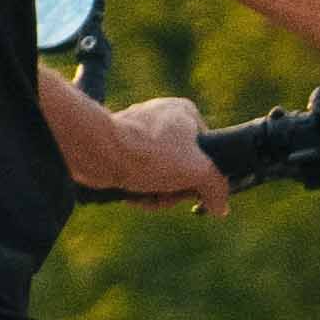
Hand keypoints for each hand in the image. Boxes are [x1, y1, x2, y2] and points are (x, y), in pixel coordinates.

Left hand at [59, 89, 223, 207]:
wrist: (98, 152)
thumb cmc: (150, 154)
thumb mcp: (197, 172)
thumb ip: (216, 189)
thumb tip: (221, 208)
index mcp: (185, 112)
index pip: (207, 152)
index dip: (202, 176)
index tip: (195, 188)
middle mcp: (161, 117)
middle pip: (182, 167)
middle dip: (175, 190)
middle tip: (167, 196)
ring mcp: (138, 132)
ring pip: (159, 175)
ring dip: (155, 194)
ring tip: (145, 195)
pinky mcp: (118, 148)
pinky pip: (138, 175)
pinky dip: (137, 189)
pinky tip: (130, 194)